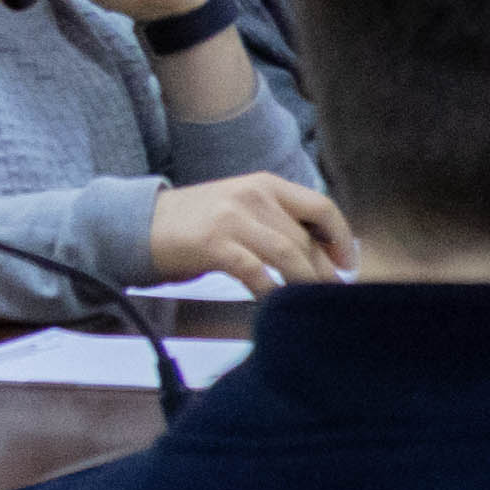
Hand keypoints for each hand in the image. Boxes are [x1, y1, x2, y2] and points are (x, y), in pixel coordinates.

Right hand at [139, 171, 355, 295]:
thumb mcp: (243, 208)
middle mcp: (254, 196)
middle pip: (305, 237)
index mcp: (266, 184)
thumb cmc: (199, 223)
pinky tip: (276, 304)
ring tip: (314, 302)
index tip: (348, 263)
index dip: (341, 236)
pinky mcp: (214, 243)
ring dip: (305, 282)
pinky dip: (271, 291)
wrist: (141, 224)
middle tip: (332, 294)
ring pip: (288, 253)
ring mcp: (233, 218)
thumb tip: (321, 252)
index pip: (320, 206)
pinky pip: (256, 271)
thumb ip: (278, 221)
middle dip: (324, 270)